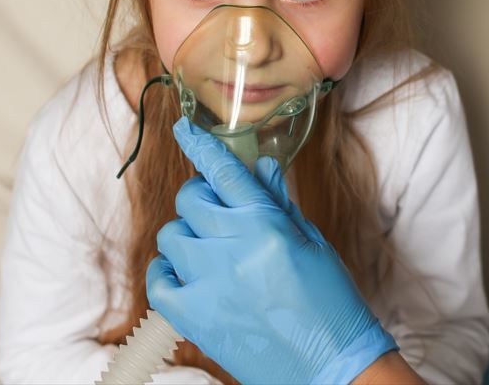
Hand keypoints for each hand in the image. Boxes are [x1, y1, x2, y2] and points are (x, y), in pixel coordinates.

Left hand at [147, 118, 396, 384]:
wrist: (330, 366)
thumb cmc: (330, 302)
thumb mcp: (313, 243)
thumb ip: (280, 203)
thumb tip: (260, 167)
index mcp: (266, 224)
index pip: (223, 170)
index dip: (200, 143)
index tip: (183, 127)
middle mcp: (231, 248)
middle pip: (191, 199)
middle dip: (204, 197)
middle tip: (222, 213)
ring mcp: (208, 283)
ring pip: (171, 235)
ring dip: (188, 234)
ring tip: (212, 250)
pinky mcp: (193, 317)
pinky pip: (158, 279)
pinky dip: (168, 270)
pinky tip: (189, 273)